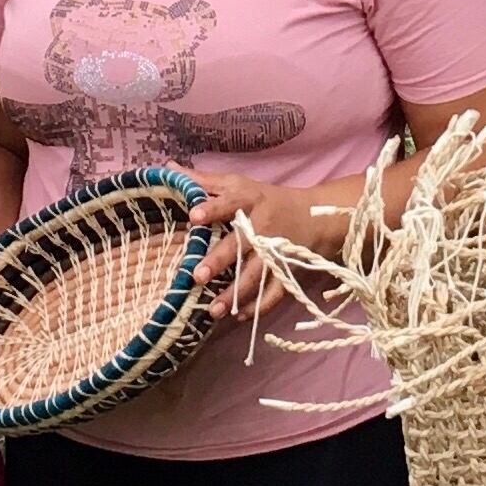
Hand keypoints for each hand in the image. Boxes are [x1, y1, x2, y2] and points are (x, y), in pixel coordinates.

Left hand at [185, 173, 308, 319]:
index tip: (194, 216)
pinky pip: (275, 291)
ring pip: (257, 274)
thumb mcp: (239, 184)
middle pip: (241, 244)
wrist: (316, 216)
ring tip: (213, 310)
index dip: (213, 208)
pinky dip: (260, 306)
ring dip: (236, 294)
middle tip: (197, 276)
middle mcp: (264, 225)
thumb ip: (204, 180)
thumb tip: (169, 169)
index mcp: (250, 200)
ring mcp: (278, 251)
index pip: (230, 202)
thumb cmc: (267, 199)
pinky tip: (241, 316)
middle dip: (220, 261)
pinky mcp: (288, 270)